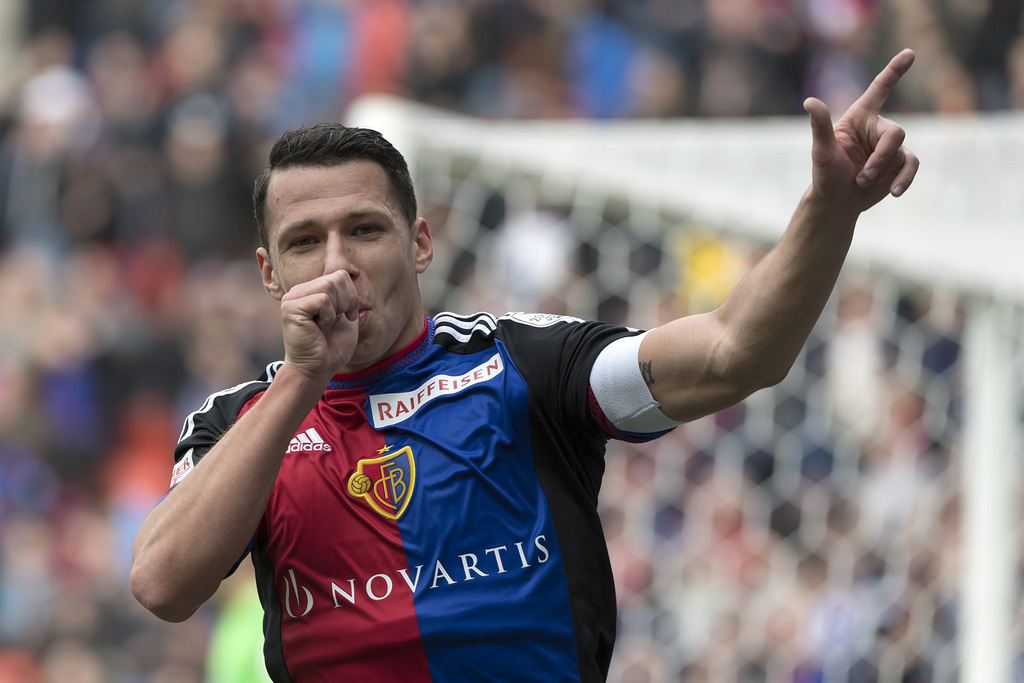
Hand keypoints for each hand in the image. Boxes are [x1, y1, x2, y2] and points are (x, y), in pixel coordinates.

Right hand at [279, 270, 359, 380]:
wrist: (317, 369)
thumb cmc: (332, 347)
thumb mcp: (347, 316)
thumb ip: (348, 295)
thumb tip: (351, 272)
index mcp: (312, 290)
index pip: (341, 274)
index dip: (352, 296)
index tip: (347, 315)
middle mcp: (299, 291)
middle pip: (338, 277)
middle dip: (347, 302)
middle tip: (336, 321)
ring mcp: (293, 298)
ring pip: (330, 286)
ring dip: (336, 310)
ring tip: (325, 325)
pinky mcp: (290, 308)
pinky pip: (322, 300)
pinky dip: (327, 316)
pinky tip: (318, 328)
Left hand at [803, 49, 919, 213]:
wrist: (836, 201)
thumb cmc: (826, 174)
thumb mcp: (821, 151)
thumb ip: (821, 125)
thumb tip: (809, 101)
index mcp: (860, 118)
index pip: (880, 89)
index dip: (894, 71)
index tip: (909, 53)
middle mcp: (877, 128)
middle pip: (896, 133)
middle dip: (880, 158)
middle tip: (861, 176)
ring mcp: (890, 146)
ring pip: (902, 153)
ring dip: (883, 172)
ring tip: (862, 183)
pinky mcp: (899, 164)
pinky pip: (911, 166)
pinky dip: (904, 180)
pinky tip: (894, 192)